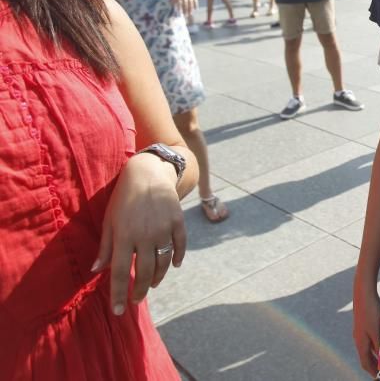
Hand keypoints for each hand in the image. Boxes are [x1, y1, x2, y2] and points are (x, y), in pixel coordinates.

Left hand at [92, 152, 184, 315]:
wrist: (149, 173)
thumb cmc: (123, 198)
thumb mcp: (109, 221)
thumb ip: (105, 247)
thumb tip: (96, 271)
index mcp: (124, 236)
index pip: (120, 272)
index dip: (118, 294)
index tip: (118, 311)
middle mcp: (144, 235)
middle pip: (145, 272)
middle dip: (140, 291)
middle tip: (136, 300)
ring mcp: (164, 229)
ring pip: (164, 262)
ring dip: (158, 277)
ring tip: (152, 284)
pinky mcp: (178, 222)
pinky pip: (180, 246)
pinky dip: (178, 258)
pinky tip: (174, 266)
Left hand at [172, 0, 198, 15]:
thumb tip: (170, 3)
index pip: (178, 1)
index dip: (178, 6)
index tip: (177, 11)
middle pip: (185, 3)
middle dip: (185, 10)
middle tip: (184, 15)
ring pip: (190, 3)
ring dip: (190, 9)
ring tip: (190, 14)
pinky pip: (195, 0)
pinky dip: (196, 5)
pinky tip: (196, 9)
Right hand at [352, 281, 379, 375]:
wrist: (363, 292)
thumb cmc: (370, 311)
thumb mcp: (376, 330)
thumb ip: (379, 345)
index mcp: (360, 342)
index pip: (365, 363)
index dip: (373, 372)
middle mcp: (359, 338)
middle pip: (366, 356)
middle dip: (375, 365)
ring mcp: (360, 331)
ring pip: (369, 348)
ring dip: (377, 354)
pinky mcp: (364, 324)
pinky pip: (370, 340)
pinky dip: (377, 345)